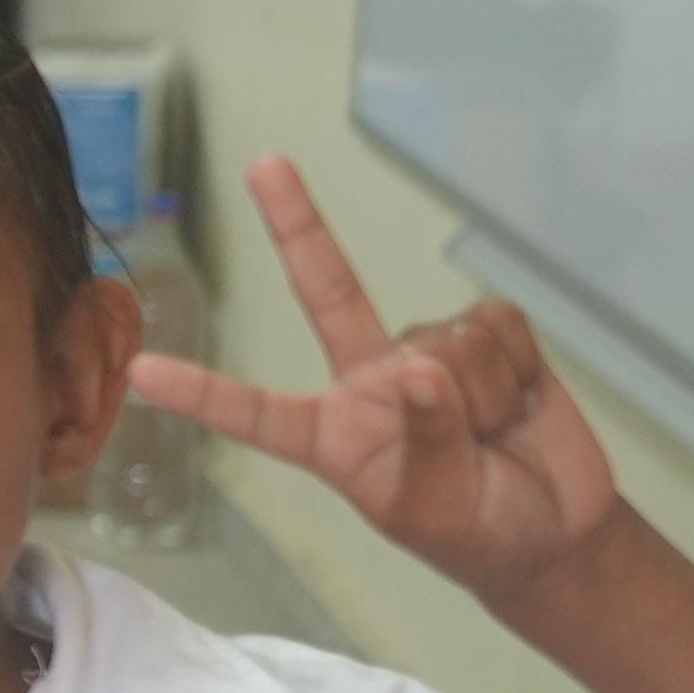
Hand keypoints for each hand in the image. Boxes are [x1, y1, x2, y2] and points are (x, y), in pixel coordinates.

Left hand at [128, 158, 620, 604]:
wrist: (553, 529)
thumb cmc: (475, 529)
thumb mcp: (434, 504)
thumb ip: (425, 437)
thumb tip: (418, 365)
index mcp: (331, 433)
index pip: (255, 412)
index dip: (201, 393)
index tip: (140, 372)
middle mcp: (367, 379)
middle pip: (328, 290)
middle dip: (298, 224)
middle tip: (264, 162)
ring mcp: (428, 349)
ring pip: (446, 340)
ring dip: (482, 395)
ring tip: (492, 435)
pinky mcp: (488, 332)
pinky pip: (497, 325)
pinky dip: (518, 370)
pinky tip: (519, 403)